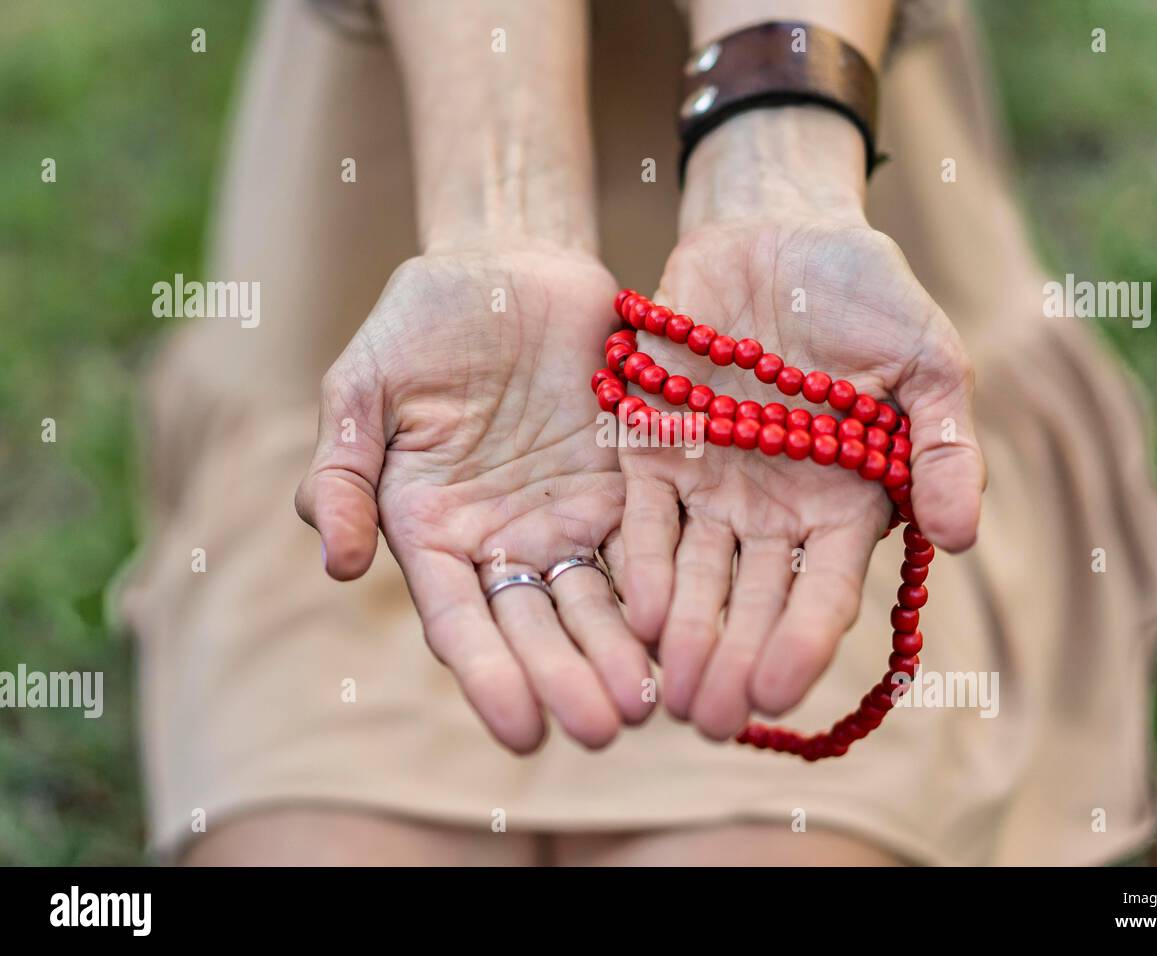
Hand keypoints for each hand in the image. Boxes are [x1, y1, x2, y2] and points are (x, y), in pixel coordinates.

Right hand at [295, 249, 653, 752]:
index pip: (463, 620)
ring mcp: (570, 514)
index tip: (522, 732)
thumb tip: (332, 562)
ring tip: (656, 699)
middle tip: (605, 729)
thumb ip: (339, 471)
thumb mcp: (361, 385)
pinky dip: (669, 583)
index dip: (491, 676)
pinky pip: (651, 538)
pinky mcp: (628, 480)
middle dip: (570, 678)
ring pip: (602, 598)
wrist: (505, 264)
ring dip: (626, 652)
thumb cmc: (420, 323)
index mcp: (434, 530)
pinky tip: (694, 625)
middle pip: (539, 625)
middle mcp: (506, 539)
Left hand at [614, 109, 983, 740]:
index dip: (801, 644)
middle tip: (706, 719)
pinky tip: (633, 613)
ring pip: (694, 575)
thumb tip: (963, 535)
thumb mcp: (928, 361)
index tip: (774, 695)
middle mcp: (773, 510)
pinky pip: (641, 517)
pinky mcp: (653, 447)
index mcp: (843, 502)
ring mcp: (710, 483)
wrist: (780, 230)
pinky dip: (639, 563)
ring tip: (663, 695)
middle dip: (730, 662)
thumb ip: (945, 445)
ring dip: (681, 635)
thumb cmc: (867, 294)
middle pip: (752, 602)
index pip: (824, 591)